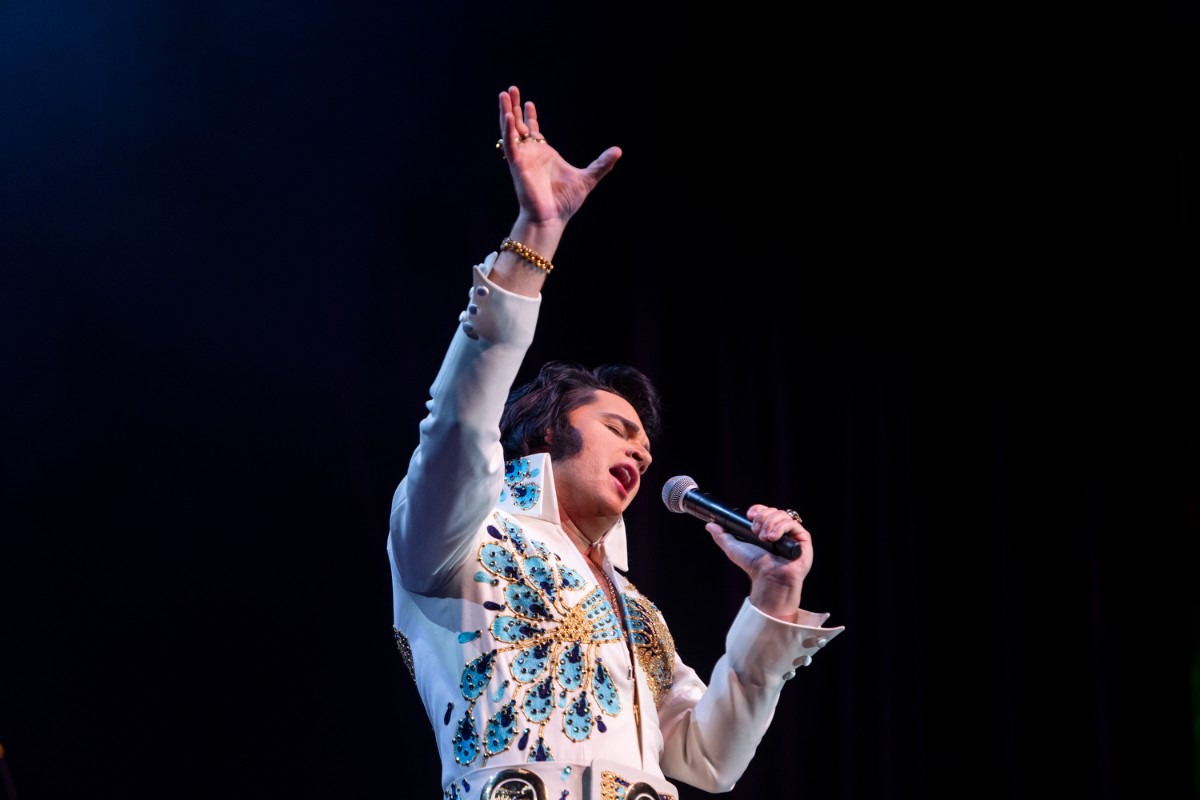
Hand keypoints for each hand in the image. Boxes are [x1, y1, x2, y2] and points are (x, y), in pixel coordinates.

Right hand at [497, 85, 621, 230]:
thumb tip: (619, 150)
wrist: (552, 218)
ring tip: (504, 94)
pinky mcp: (517, 165)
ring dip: (506, 111)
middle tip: (511, 90)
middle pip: (519, 125)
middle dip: (515, 107)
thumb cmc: (565, 202)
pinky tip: (507, 114)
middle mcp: (531, 154)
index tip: (528, 102)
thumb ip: (602, 164)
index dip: (530, 116)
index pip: (534, 131)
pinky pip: (510, 144)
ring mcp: (522, 158)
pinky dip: (508, 129)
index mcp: (544, 155)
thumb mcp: (588, 178)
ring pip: (510, 130)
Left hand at [705, 505, 812, 621]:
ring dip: (770, 523)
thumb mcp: (734, 549)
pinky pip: (794, 524)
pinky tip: (772, 538)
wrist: (768, 581)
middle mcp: (782, 532)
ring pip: (783, 515)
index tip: (749, 515)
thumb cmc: (754, 567)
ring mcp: (793, 536)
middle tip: (755, 531)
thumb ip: (722, 536)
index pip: (765, 511)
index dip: (758, 509)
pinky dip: (781, 527)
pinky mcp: (803, 541)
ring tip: (763, 538)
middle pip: (774, 511)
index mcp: (768, 530)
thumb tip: (709, 525)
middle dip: (762, 517)